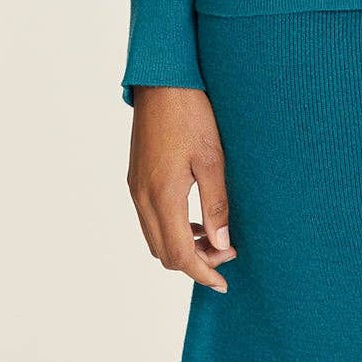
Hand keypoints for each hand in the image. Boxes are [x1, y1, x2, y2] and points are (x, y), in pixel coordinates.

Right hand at [127, 87, 237, 290]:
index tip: (224, 281)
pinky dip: (171, 229)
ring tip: (214, 238)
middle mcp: (142, 197)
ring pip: (154, 237)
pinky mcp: (136, 177)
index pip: (178, 255)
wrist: (162, 80)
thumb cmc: (191, 113)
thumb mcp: (213, 158)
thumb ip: (216, 204)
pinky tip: (194, 218)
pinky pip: (150, 218)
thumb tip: (220, 243)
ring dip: (182, 247)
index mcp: (162, 195)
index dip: (202, 273)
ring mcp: (135, 187)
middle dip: (194, 263)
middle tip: (226, 254)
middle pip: (163, 253)